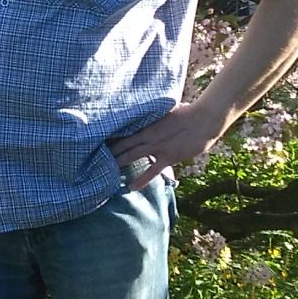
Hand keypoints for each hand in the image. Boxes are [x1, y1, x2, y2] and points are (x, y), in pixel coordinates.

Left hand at [108, 99, 232, 188]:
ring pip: (133, 156)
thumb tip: (146, 112)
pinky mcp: (168, 157)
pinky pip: (152, 171)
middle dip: (109, 152)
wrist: (205, 119)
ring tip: (104, 171)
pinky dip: (141, 180)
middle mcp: (149, 136)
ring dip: (119, 163)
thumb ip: (154, 115)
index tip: (97, 141)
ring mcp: (158, 148)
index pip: (124, 131)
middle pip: (124, 144)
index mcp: (148, 124)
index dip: (111, 137)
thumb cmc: (188, 112)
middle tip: (93, 158)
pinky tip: (130, 187)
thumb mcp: (167, 111)